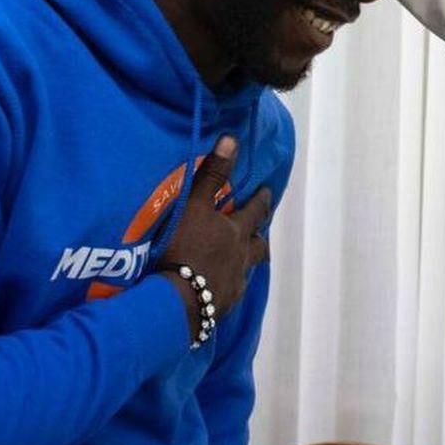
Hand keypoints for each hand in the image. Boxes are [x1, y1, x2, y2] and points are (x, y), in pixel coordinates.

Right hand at [162, 135, 270, 326]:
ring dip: (247, 261)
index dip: (261, 201)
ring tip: (244, 259)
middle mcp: (241, 258)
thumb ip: (212, 174)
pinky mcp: (221, 306)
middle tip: (261, 229)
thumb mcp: (194, 205)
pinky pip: (231, 292)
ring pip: (247, 269)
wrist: (177, 300)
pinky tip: (223, 287)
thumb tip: (231, 139)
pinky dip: (230, 285)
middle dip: (260, 234)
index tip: (267, 193)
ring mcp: (233, 284)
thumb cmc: (183, 248)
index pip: (255, 212)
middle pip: (258, 245)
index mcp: (236, 232)